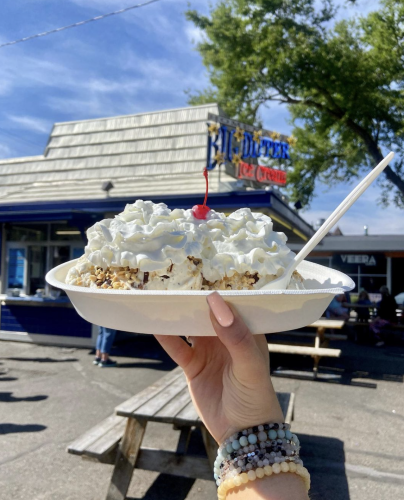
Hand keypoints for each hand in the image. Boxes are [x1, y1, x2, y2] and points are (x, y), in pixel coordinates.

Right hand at [155, 291, 282, 443]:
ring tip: (161, 298)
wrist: (243, 435)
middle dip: (193, 300)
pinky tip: (154, 324)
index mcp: (246, 331)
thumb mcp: (249, 364)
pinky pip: (178, 347)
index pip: (232, 305)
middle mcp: (227, 337)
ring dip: (178, 315)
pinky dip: (166, 337)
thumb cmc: (256, 397)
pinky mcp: (194, 366)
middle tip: (175, 281)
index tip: (201, 273)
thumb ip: (234, 335)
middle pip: (207, 313)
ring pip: (190, 327)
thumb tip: (215, 302)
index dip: (218, 291)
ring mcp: (209, 350)